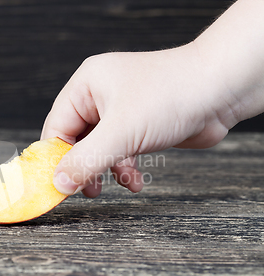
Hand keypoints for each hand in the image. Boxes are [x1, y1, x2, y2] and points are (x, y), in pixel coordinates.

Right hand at [41, 43, 236, 197]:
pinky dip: (126, 168)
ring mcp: (120, 110)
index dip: (55, 158)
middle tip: (85, 190)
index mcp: (87, 85)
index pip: (57, 126)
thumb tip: (58, 182)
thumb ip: (86, 160)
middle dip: (83, 166)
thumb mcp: (121, 132)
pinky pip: (121, 151)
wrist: (222, 91)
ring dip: (106, 170)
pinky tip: (136, 180)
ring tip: (115, 185)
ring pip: (99, 148)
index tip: (56, 185)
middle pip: (76, 139)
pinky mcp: (139, 125)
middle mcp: (100, 95)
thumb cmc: (172, 95)